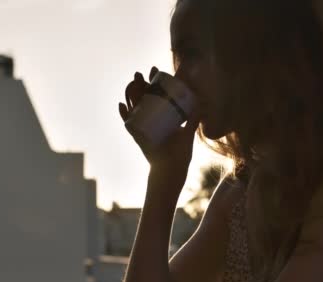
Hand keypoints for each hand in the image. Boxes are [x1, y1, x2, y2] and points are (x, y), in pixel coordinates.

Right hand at [119, 66, 199, 188]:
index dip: (154, 82)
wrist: (171, 170)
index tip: (155, 70)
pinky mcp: (137, 135)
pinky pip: (128, 123)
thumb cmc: (179, 154)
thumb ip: (193, 120)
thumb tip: (201, 102)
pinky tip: (122, 105)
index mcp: (161, 116)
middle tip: (140, 74)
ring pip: (134, 107)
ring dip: (130, 95)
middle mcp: (149, 119)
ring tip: (131, 84)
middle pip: (142, 98)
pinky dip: (124, 115)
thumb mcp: (187, 134)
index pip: (156, 94)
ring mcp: (142, 127)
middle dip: (139, 84)